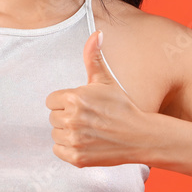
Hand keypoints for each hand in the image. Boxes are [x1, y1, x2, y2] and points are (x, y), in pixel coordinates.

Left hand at [45, 30, 154, 167]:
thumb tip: (97, 33)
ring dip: (67, 133)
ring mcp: (74, 140)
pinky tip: (86, 142)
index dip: (65, 103)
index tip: (83, 106)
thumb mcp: (105, 80)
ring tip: (88, 131)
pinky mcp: (76, 158)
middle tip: (89, 119)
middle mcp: (72, 119)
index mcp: (74, 97)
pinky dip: (68, 148)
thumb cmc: (121, 106)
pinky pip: (58, 150)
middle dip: (67, 117)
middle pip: (53, 118)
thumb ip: (93, 57)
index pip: (51, 101)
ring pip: (55, 134)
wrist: (139, 136)